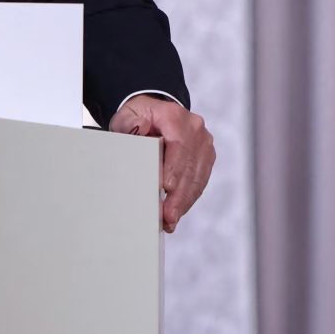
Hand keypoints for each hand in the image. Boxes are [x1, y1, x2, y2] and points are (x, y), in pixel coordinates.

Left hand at [107, 94, 215, 232]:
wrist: (155, 113)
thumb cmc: (140, 117)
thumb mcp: (128, 116)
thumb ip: (129, 124)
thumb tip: (138, 130)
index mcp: (175, 117)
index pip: (179, 145)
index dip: (175, 168)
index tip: (167, 188)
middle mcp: (194, 128)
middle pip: (189, 165)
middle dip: (178, 194)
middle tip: (168, 216)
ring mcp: (203, 142)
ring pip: (198, 176)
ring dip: (185, 200)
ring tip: (171, 220)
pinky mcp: (206, 156)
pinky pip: (200, 180)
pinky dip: (189, 197)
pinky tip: (179, 211)